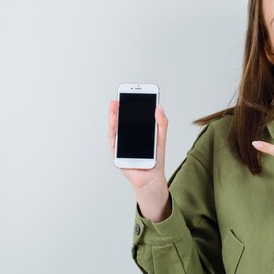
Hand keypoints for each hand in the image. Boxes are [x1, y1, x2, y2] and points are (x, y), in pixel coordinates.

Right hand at [108, 100, 170, 221]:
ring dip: (113, 116)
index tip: (133, 94)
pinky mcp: (117, 153)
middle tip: (121, 97)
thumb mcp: (161, 138)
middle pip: (123, 120)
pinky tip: (114, 119)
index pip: (134, 117)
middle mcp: (129, 138)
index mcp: (139, 133)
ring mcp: (122, 145)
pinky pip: (113, 139)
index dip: (132, 105)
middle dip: (121, 108)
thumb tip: (159, 108)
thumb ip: (161, 123)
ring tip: (114, 105)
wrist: (152, 179)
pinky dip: (112, 128)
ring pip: (116, 127)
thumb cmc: (155, 161)